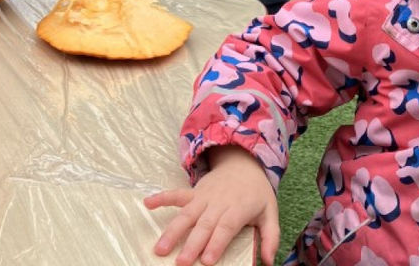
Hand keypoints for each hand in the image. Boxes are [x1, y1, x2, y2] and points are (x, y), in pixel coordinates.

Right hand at [144, 147, 278, 265]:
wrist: (244, 162)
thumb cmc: (256, 193)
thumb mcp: (270, 211)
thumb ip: (271, 236)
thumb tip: (270, 261)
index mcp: (238, 208)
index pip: (226, 227)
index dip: (216, 243)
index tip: (207, 260)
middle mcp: (218, 202)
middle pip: (204, 224)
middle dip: (192, 243)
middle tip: (181, 263)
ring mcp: (204, 196)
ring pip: (186, 213)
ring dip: (173, 230)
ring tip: (160, 248)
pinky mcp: (194, 192)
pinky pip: (176, 194)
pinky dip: (162, 198)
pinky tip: (147, 203)